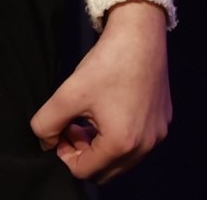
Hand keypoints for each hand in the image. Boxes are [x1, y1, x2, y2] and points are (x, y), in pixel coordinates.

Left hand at [30, 0, 170, 182]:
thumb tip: (44, 141)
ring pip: (120, 159)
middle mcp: (145, 146)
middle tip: (71, 126)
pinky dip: (117, 137)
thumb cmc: (107, 64)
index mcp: (122, 144)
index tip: (59, 130)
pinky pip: (135, 144)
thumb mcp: (68, 93)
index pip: (84, 171)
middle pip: (104, 170)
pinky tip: (105, 111)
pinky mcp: (162, 123)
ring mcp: (157, 135)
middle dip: (82, 153)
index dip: (64, 154)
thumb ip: (47, 122)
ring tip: (86, 118)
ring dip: (99, 146)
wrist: (141, 36)